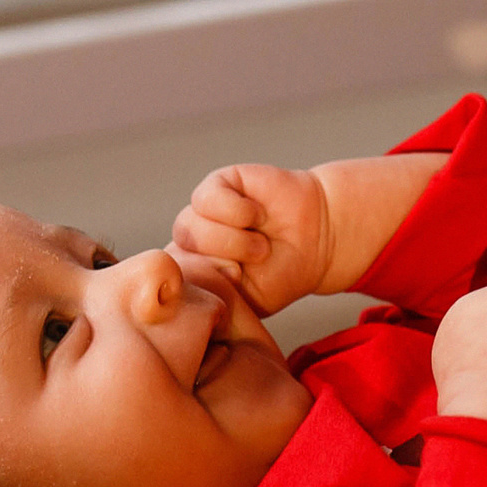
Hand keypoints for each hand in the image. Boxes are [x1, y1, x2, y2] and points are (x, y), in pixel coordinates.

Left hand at [174, 161, 333, 315]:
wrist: (320, 240)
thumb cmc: (282, 274)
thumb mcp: (245, 302)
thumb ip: (209, 295)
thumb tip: (178, 284)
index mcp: (191, 270)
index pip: (166, 281)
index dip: (199, 286)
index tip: (236, 286)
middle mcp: (189, 241)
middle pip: (178, 256)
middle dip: (221, 264)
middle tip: (256, 263)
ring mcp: (201, 212)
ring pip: (188, 227)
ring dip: (233, 240)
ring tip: (261, 244)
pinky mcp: (217, 184)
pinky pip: (206, 199)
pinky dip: (236, 211)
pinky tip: (257, 215)